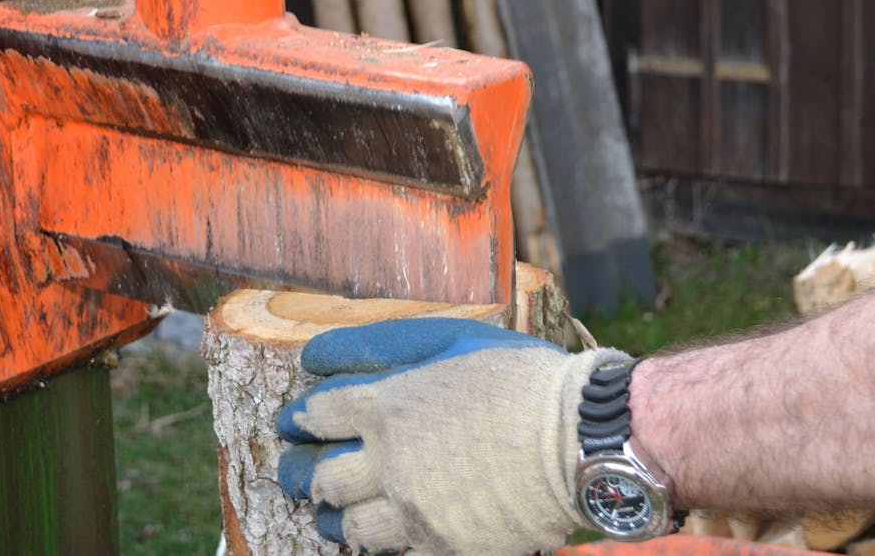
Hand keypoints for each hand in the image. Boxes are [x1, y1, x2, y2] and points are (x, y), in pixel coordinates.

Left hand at [275, 317, 626, 555]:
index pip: (316, 417)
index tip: (295, 424)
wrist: (579, 438)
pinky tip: (387, 538)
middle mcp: (390, 464)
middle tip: (299, 473)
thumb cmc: (517, 378)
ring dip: (334, 519)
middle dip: (303, 474)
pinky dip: (383, 548)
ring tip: (333, 514)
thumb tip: (313, 357)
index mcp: (386, 407)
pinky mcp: (445, 548)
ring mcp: (416, 513)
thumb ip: (376, 345)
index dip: (300, 420)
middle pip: (322, 478)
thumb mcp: (445, 339)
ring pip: (349, 528)